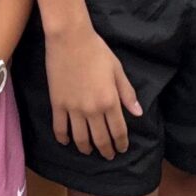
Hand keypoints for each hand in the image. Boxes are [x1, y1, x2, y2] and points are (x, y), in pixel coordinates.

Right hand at [45, 23, 141, 160]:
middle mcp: (92, 109)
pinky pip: (59, 128)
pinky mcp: (57, 104)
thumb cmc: (97, 51)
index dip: (121, 143)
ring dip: (86, 148)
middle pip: (100, 139)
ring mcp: (73, 108)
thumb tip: (138, 113)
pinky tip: (66, 142)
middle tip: (108, 156)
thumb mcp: (117, 70)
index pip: (118, 131)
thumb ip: (127, 93)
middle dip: (106, 150)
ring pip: (80, 138)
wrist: (70, 39)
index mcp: (110, 101)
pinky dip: (63, 138)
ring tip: (89, 151)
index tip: (122, 149)